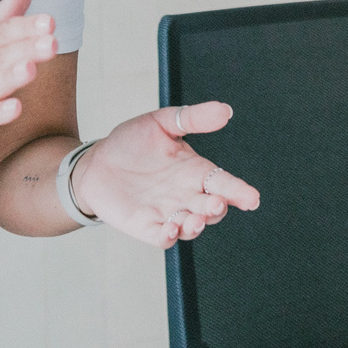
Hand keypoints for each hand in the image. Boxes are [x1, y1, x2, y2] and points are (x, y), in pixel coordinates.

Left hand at [70, 102, 259, 247]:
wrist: (95, 162)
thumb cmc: (132, 142)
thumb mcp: (161, 122)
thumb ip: (193, 118)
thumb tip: (225, 110)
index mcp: (194, 171)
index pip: (223, 183)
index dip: (239, 191)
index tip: (251, 197)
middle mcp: (185, 195)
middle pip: (211, 209)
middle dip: (217, 209)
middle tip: (217, 203)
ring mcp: (167, 212)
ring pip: (190, 227)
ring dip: (196, 226)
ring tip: (195, 220)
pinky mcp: (145, 226)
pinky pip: (162, 237)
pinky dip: (168, 236)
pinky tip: (170, 229)